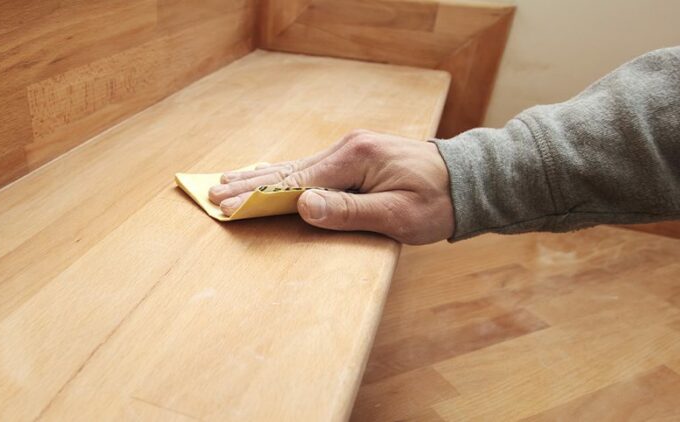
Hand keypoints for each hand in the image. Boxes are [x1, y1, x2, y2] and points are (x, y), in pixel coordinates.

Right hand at [208, 130, 454, 243]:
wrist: (467, 180)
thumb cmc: (437, 202)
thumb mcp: (397, 214)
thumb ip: (348, 211)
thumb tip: (303, 206)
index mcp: (355, 158)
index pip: (295, 182)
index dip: (259, 198)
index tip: (228, 207)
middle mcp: (347, 148)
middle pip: (288, 171)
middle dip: (248, 185)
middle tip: (212, 195)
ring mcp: (350, 151)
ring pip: (295, 168)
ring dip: (259, 178)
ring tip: (226, 182)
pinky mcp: (354, 158)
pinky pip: (310, 168)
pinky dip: (282, 174)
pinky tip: (264, 175)